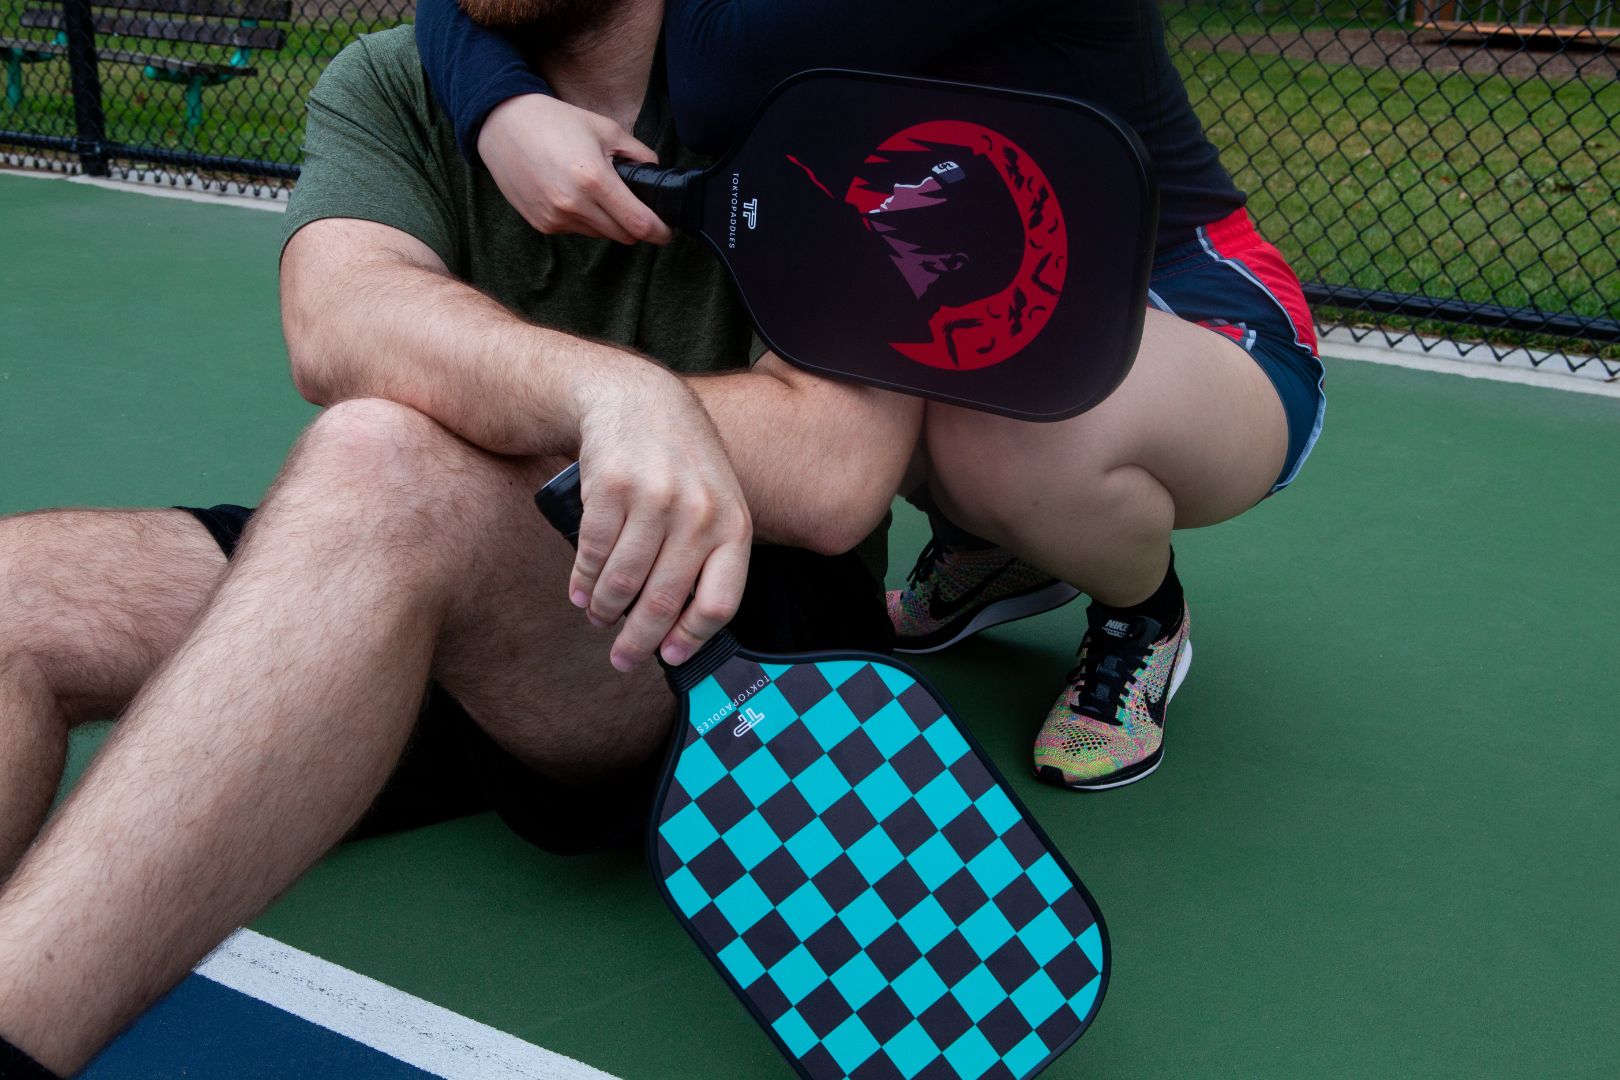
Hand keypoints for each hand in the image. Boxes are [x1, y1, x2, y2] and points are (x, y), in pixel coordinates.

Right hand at [478, 94, 674, 245]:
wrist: (502, 125)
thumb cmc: (554, 121)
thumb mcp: (605, 129)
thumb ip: (639, 154)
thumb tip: (658, 174)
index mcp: (594, 180)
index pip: (639, 224)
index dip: (660, 231)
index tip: (667, 230)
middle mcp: (573, 205)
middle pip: (623, 236)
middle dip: (636, 225)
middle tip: (636, 206)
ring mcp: (556, 218)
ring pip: (601, 235)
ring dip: (609, 222)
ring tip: (598, 191)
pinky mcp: (542, 224)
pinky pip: (577, 231)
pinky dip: (585, 219)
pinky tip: (574, 194)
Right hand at [569, 357, 750, 670]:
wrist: (638, 401)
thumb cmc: (680, 464)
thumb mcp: (715, 503)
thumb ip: (710, 557)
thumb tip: (683, 629)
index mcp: (733, 524)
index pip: (719, 602)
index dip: (691, 638)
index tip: (669, 656)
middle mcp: (699, 513)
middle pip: (665, 601)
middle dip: (638, 640)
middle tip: (622, 658)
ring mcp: (655, 499)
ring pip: (623, 583)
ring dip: (606, 611)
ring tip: (598, 617)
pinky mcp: (612, 488)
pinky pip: (594, 554)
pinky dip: (583, 581)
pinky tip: (580, 591)